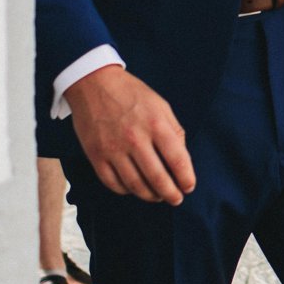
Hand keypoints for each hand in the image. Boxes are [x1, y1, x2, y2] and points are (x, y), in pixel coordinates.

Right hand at [65, 66, 195, 204]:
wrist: (94, 83)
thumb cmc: (132, 94)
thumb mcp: (160, 105)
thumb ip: (174, 131)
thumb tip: (182, 159)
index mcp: (156, 124)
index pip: (177, 160)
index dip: (186, 179)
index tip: (189, 186)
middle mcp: (135, 139)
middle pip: (158, 178)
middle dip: (171, 194)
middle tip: (176, 199)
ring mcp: (113, 149)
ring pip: (136, 185)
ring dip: (150, 196)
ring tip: (158, 196)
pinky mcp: (95, 155)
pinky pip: (113, 183)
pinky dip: (126, 190)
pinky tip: (134, 188)